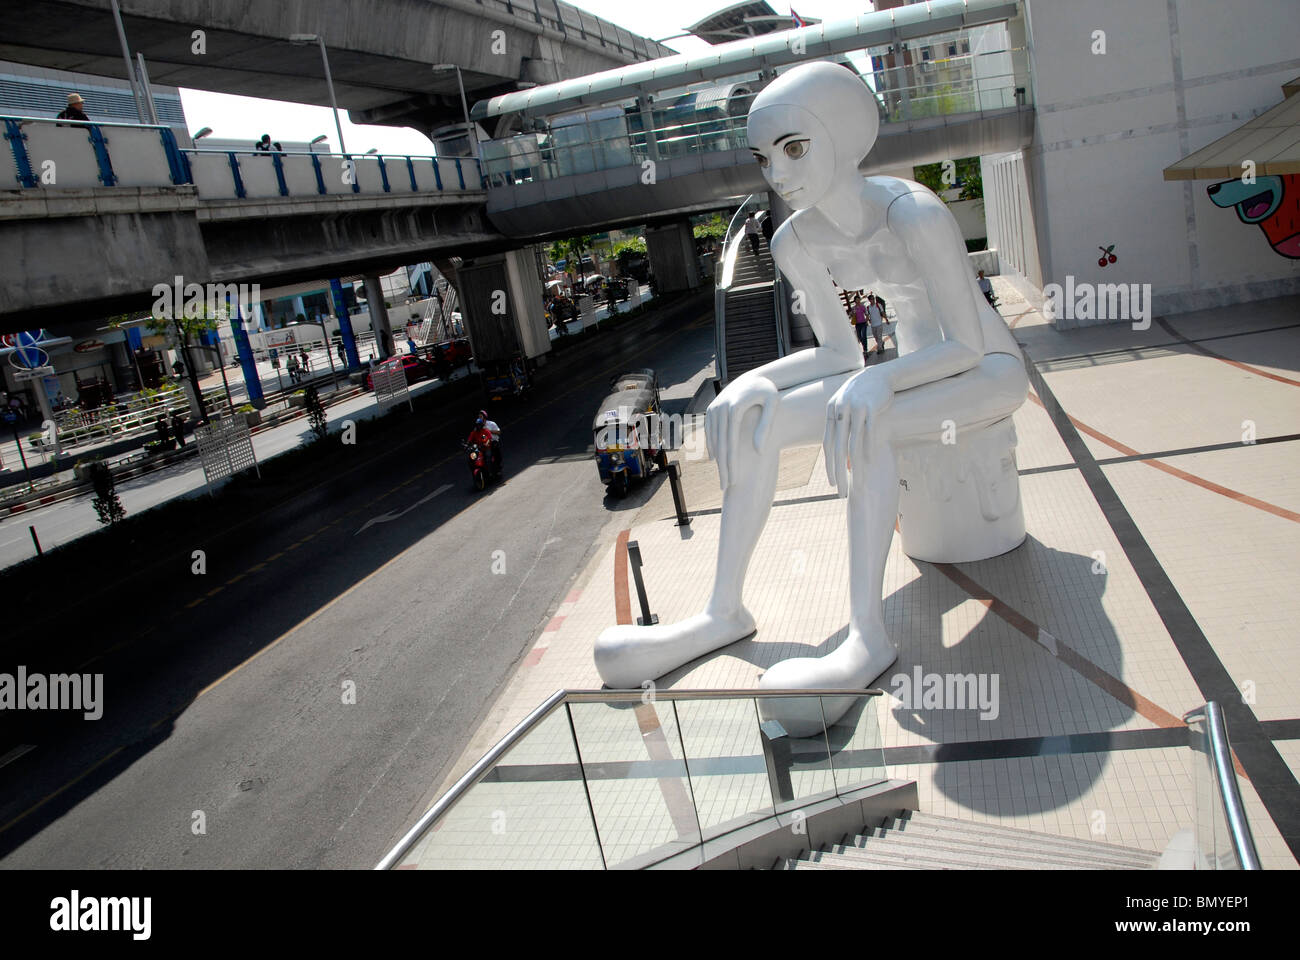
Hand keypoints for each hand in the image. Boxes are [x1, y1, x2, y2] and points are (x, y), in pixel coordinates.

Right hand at [705, 374, 779, 489]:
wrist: (754, 378)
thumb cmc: (768, 393)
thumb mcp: (773, 406)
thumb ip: (765, 427)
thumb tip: (757, 450)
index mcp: (735, 408)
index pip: (732, 442)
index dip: (732, 463)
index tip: (735, 481)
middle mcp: (720, 408)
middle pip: (721, 444)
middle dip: (723, 467)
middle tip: (726, 487)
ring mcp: (713, 408)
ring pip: (713, 439)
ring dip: (717, 459)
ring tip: (723, 477)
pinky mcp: (711, 409)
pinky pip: (709, 431)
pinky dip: (712, 446)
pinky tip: (716, 460)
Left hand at [824, 369, 892, 495]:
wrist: (879, 375)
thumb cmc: (862, 396)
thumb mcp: (846, 410)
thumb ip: (842, 431)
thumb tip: (843, 460)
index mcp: (831, 411)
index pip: (827, 444)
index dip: (829, 465)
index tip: (833, 483)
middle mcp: (840, 410)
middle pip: (837, 447)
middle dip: (838, 472)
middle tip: (841, 490)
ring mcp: (855, 408)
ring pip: (852, 443)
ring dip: (855, 465)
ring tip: (858, 481)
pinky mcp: (870, 407)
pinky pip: (868, 432)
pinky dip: (869, 448)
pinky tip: (869, 463)